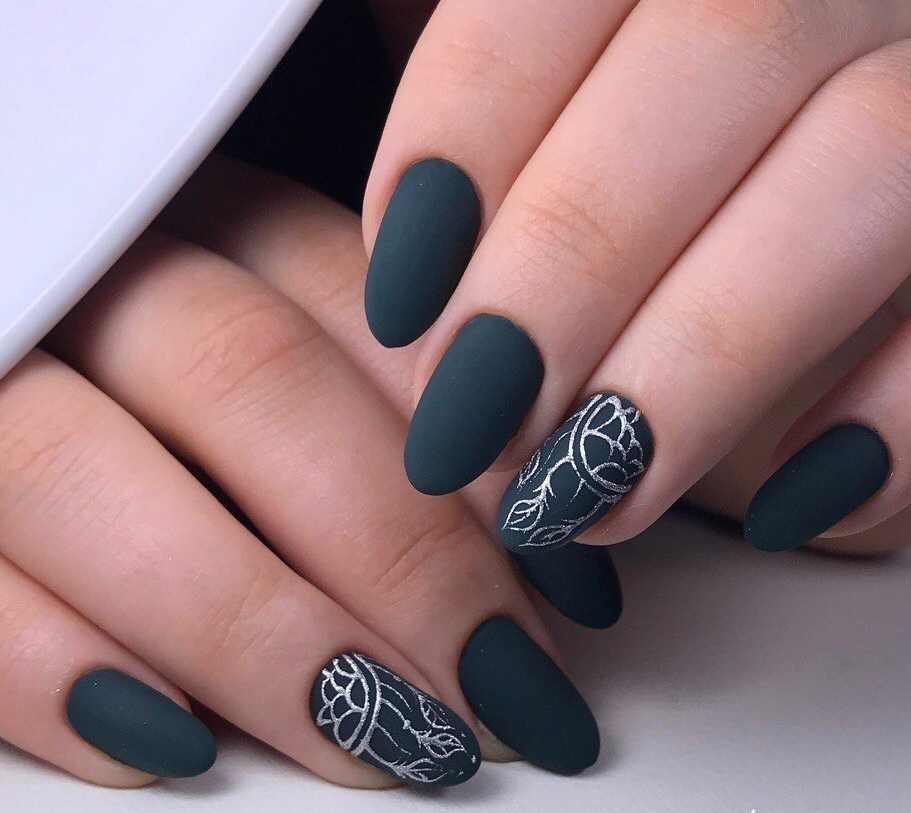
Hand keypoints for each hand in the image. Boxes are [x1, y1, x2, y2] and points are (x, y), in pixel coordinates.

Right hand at [0, 159, 604, 787]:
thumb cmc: (157, 372)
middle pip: (249, 382)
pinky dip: (52, 673)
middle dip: (398, 553)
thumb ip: (374, 398)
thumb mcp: (265, 334)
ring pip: (93, 478)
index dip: (474, 458)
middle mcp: (90, 274)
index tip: (562, 581)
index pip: (364, 310)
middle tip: (505, 686)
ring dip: (260, 633)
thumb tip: (533, 523)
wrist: (22, 355)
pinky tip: (173, 744)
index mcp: (201, 218)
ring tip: (391, 743)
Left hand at [362, 0, 910, 554]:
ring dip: (704, 359)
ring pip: (875, 158)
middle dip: (567, 273)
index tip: (404, 303)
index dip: (458, 142)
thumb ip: (510, 131)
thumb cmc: (698, 170)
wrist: (885, 189)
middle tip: (476, 430)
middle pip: (718, 55)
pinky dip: (904, 418)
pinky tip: (789, 504)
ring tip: (594, 488)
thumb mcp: (593, 110)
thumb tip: (414, 271)